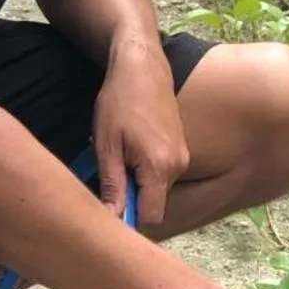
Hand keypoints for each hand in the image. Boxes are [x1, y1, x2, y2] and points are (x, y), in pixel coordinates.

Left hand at [93, 39, 189, 228]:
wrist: (142, 68)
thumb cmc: (120, 102)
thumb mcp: (107, 145)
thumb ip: (112, 186)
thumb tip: (112, 219)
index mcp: (160, 168)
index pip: (149, 218)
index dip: (127, 220)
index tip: (106, 209)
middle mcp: (178, 166)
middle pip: (153, 204)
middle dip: (129, 200)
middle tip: (105, 178)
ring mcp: (183, 157)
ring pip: (156, 189)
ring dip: (136, 183)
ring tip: (118, 157)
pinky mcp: (181, 149)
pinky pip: (162, 174)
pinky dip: (144, 171)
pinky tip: (130, 149)